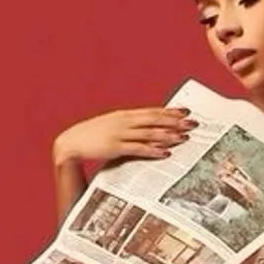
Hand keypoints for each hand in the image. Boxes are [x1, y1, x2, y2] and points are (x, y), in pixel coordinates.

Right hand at [54, 107, 196, 166]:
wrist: (69, 142)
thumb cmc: (90, 136)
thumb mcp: (110, 126)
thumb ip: (127, 126)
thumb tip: (144, 129)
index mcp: (123, 115)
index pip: (151, 111)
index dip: (170, 111)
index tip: (186, 111)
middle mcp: (124, 121)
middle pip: (155, 120)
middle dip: (175, 122)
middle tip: (194, 124)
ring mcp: (119, 134)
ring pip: (150, 134)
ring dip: (169, 135)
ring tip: (185, 138)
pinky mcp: (114, 147)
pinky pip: (138, 149)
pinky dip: (153, 150)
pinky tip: (165, 153)